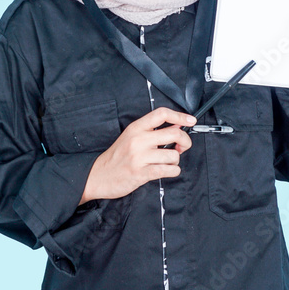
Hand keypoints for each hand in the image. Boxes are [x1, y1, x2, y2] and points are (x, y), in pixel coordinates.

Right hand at [79, 108, 194, 203]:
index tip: (190, 120)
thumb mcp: (131, 136)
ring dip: (175, 161)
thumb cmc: (117, 157)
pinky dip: (173, 171)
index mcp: (136, 128)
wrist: (98, 175)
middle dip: (185, 141)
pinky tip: (167, 170)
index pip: (161, 114)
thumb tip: (177, 123)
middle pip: (174, 133)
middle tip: (182, 146)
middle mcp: (138, 140)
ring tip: (167, 162)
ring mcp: (139, 157)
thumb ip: (151, 130)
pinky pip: (168, 170)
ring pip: (174, 155)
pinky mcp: (141, 173)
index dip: (180, 115)